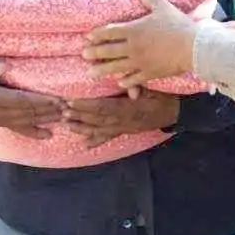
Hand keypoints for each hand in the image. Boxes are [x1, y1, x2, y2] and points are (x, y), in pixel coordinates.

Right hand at [0, 58, 64, 138]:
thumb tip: (4, 65)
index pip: (24, 101)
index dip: (42, 101)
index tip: (59, 99)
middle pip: (29, 113)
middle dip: (50, 110)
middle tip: (70, 108)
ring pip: (28, 122)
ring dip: (47, 120)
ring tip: (65, 117)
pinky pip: (20, 130)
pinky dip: (35, 133)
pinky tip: (49, 135)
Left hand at [62, 90, 180, 146]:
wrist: (172, 111)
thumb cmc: (161, 97)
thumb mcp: (152, 89)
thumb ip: (140, 88)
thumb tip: (132, 90)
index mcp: (128, 109)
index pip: (103, 107)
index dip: (86, 106)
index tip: (71, 101)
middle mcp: (123, 121)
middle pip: (97, 119)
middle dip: (79, 116)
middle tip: (62, 113)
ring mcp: (124, 128)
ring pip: (100, 130)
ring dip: (82, 128)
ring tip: (67, 125)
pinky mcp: (126, 131)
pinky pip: (109, 137)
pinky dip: (96, 141)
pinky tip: (85, 145)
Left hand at [83, 0, 197, 89]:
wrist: (193, 47)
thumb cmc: (177, 25)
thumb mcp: (162, 6)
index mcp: (134, 30)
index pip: (110, 32)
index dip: (98, 34)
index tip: (88, 36)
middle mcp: (133, 48)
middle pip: (108, 51)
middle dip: (94, 52)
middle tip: (83, 54)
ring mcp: (140, 62)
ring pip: (116, 67)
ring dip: (102, 70)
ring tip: (90, 73)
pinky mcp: (150, 73)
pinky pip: (134, 78)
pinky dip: (126, 81)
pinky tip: (119, 82)